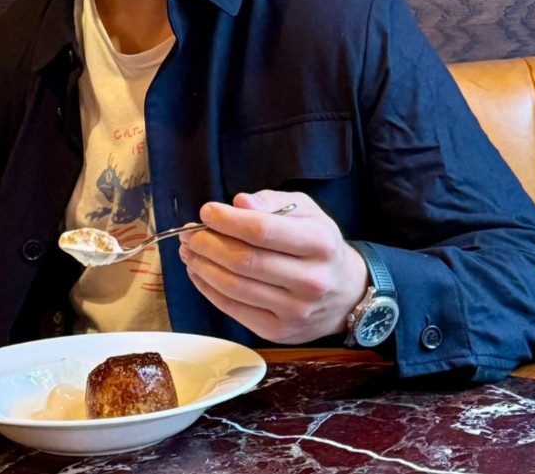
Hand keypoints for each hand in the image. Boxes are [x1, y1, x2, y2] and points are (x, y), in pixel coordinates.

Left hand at [178, 191, 367, 343]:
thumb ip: (271, 202)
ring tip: (189, 250)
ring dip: (202, 266)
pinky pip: (233, 308)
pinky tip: (198, 272)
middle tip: (189, 233)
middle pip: (244, 261)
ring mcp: (295, 310)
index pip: (262, 230)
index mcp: (319, 243)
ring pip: (234, 287)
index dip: (228, 220)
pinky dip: (208, 288)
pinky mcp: (278, 331)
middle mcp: (311, 280)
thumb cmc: (319, 245)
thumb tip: (238, 203)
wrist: (346, 294)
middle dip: (208, 243)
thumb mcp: (306, 211)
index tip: (206, 212)